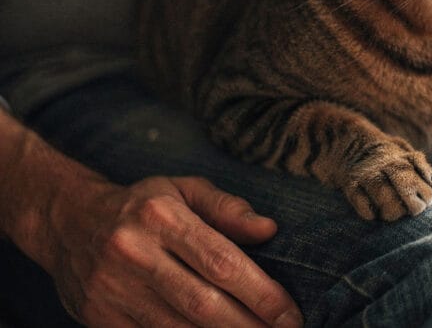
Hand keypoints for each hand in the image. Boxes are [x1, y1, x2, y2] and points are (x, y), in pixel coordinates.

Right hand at [47, 175, 302, 326]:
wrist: (67, 221)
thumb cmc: (143, 205)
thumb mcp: (185, 189)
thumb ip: (228, 208)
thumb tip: (269, 229)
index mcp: (162, 217)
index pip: (221, 262)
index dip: (261, 293)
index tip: (291, 314)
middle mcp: (135, 254)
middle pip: (202, 304)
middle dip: (249, 326)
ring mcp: (112, 291)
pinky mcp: (99, 319)